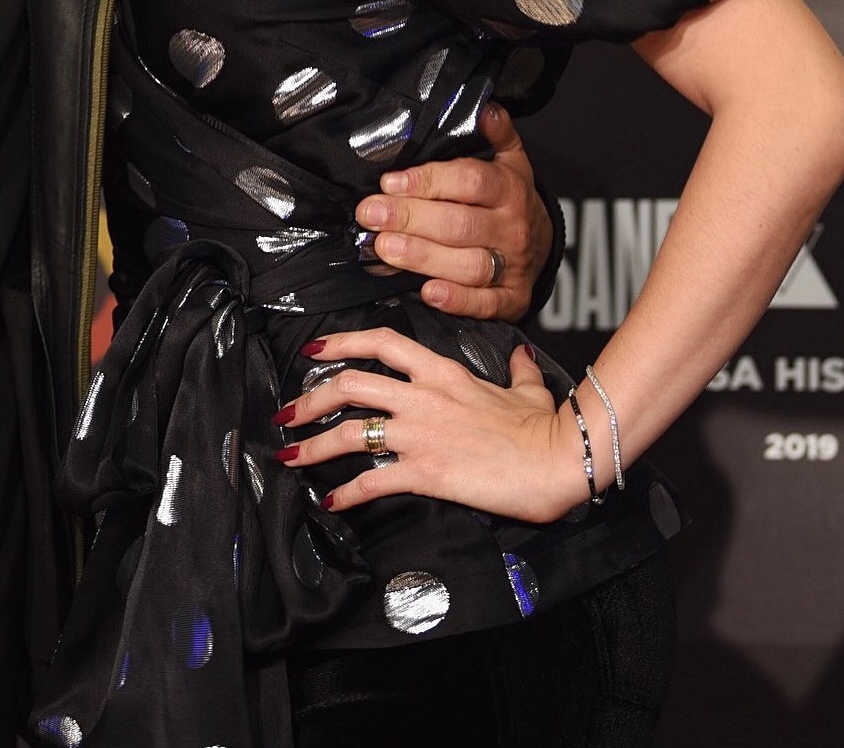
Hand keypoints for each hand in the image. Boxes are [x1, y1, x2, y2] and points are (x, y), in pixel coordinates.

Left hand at [273, 327, 590, 524]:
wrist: (556, 458)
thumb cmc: (544, 427)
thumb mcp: (527, 388)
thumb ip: (517, 370)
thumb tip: (521, 356)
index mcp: (443, 372)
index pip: (381, 342)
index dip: (341, 342)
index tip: (315, 350)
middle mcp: (423, 396)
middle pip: (349, 383)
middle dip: (309, 398)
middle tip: (288, 413)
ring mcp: (421, 433)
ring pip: (350, 430)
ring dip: (313, 445)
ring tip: (291, 457)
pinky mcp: (425, 471)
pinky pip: (372, 480)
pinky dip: (346, 492)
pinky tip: (332, 501)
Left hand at [353, 103, 546, 318]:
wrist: (543, 242)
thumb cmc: (508, 196)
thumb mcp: (509, 158)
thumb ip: (496, 132)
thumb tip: (485, 107)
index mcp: (509, 188)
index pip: (469, 181)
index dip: (428, 181)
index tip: (389, 182)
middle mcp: (513, 227)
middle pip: (460, 224)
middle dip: (410, 219)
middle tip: (370, 215)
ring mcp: (513, 265)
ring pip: (469, 265)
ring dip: (423, 258)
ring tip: (384, 249)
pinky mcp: (511, 298)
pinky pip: (485, 304)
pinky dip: (457, 300)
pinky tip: (427, 292)